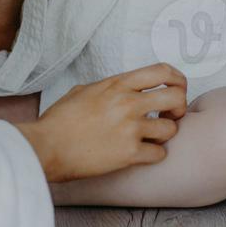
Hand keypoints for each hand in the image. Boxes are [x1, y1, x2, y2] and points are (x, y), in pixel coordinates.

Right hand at [15, 63, 188, 183]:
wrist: (46, 146)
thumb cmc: (59, 121)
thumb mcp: (83, 90)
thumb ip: (107, 88)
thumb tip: (118, 90)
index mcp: (118, 84)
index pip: (163, 71)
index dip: (178, 79)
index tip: (178, 88)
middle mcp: (128, 103)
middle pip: (176, 97)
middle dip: (180, 107)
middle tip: (171, 116)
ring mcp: (130, 128)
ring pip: (171, 129)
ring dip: (165, 134)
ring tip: (152, 137)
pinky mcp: (129, 153)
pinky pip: (160, 154)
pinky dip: (155, 155)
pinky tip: (143, 154)